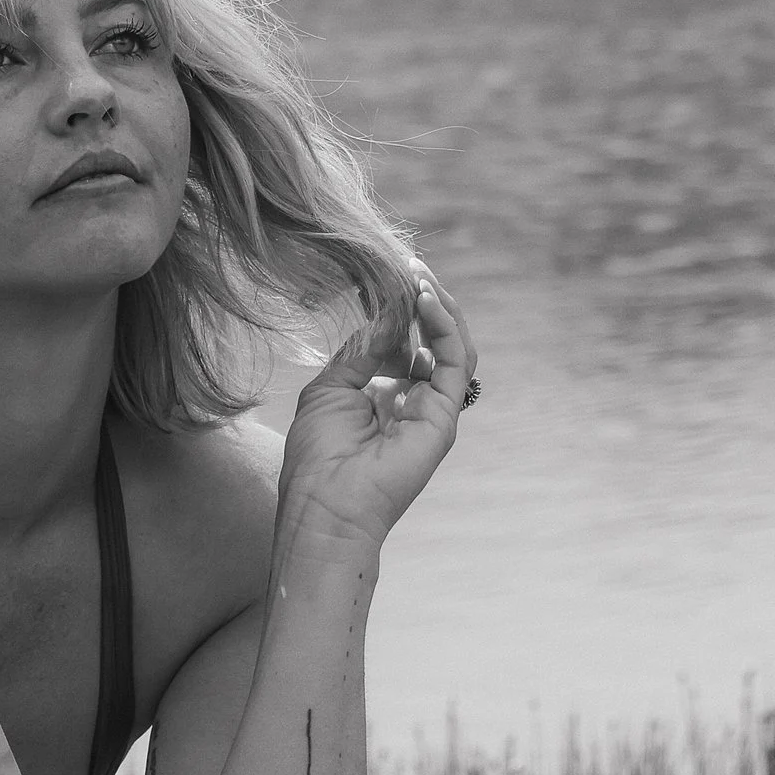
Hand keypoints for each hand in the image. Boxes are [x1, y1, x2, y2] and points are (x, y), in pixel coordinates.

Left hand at [275, 270, 479, 547]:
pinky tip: (424, 300)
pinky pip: (455, 359)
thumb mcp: (331, 388)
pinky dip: (444, 325)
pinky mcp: (445, 415)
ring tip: (418, 278)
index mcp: (387, 396)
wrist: (327, 507)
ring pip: (454, 345)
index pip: (407, 342)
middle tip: (410, 267)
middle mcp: (416, 401)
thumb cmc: (318, 459)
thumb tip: (388, 311)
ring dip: (439, 307)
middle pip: (435, 339)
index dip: (400, 310)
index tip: (387, 277)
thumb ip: (362, 349)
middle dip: (425, 301)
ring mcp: (434, 408)